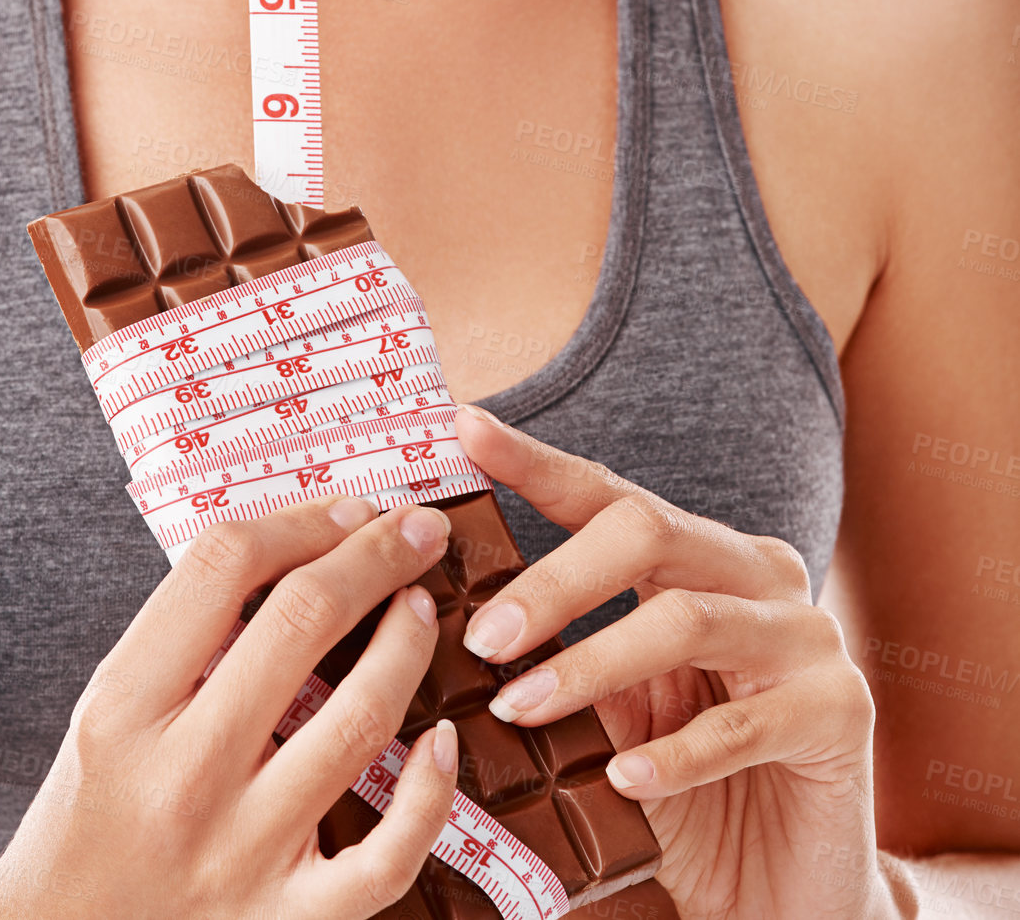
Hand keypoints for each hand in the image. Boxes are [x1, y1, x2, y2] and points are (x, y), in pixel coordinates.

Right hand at [0, 499, 457, 919]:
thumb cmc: (92, 812)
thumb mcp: (109, 710)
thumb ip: (186, 635)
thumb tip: (303, 543)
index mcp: (124, 709)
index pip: (222, 568)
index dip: (300, 519)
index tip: (347, 509)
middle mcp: (182, 778)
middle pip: (300, 623)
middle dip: (375, 555)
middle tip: (416, 527)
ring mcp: (240, 855)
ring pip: (357, 722)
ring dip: (407, 643)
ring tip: (422, 605)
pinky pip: (385, 859)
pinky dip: (428, 795)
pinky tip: (443, 740)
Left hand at [454, 408, 897, 919]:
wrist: (790, 886)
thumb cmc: (689, 789)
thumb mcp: (617, 712)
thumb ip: (565, 657)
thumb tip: (463, 624)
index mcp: (703, 557)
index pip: (610, 495)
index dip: (538, 463)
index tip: (467, 430)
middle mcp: (760, 575)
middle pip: (649, 533)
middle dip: (556, 579)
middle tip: (483, 635)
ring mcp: (808, 638)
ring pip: (687, 620)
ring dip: (592, 664)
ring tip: (520, 706)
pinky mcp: (840, 712)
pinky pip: (742, 726)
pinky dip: (674, 753)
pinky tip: (625, 777)